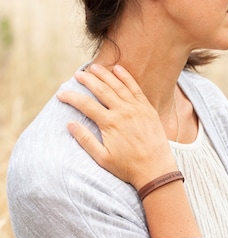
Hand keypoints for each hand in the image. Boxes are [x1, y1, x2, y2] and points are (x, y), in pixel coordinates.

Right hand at [57, 64, 176, 189]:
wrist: (156, 169)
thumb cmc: (128, 167)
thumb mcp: (102, 158)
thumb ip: (85, 140)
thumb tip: (70, 124)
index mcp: (110, 123)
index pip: (85, 105)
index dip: (71, 97)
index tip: (61, 94)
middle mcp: (123, 111)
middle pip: (101, 90)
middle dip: (88, 80)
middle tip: (78, 74)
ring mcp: (136, 108)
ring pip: (117, 85)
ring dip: (105, 75)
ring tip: (94, 67)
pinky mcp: (147, 108)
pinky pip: (135, 88)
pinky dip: (126, 77)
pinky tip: (118, 69)